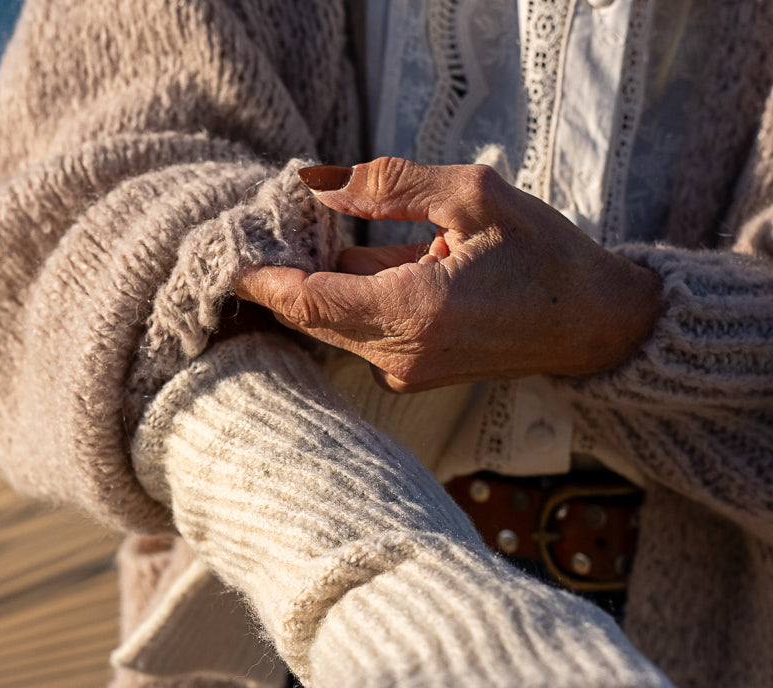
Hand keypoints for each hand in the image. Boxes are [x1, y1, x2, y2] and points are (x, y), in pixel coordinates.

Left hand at [235, 157, 661, 391]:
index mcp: (413, 312)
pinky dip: (345, 300)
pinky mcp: (412, 373)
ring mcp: (405, 371)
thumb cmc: (545, 257)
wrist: (591, 324)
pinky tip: (352, 261)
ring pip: (332, 327)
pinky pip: (359, 333)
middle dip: (281, 277)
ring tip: (303, 236)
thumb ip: (392, 186)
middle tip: (260, 231)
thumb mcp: (473, 196)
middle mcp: (400, 354)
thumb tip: (321, 183)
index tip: (228, 254)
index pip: (307, 301)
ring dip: (313, 286)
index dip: (261, 278)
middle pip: (311, 317)